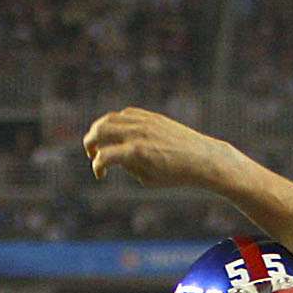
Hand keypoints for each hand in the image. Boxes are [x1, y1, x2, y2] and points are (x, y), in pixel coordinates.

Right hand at [83, 106, 240, 189]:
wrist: (202, 158)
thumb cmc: (176, 175)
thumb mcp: (147, 179)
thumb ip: (127, 166)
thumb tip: (114, 155)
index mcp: (136, 153)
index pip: (103, 156)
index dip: (97, 167)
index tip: (101, 174)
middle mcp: (138, 134)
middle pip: (99, 130)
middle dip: (89, 142)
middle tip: (91, 153)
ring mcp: (145, 122)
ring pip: (110, 118)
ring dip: (100, 130)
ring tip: (101, 142)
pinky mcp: (152, 117)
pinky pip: (126, 113)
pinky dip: (116, 122)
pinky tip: (119, 133)